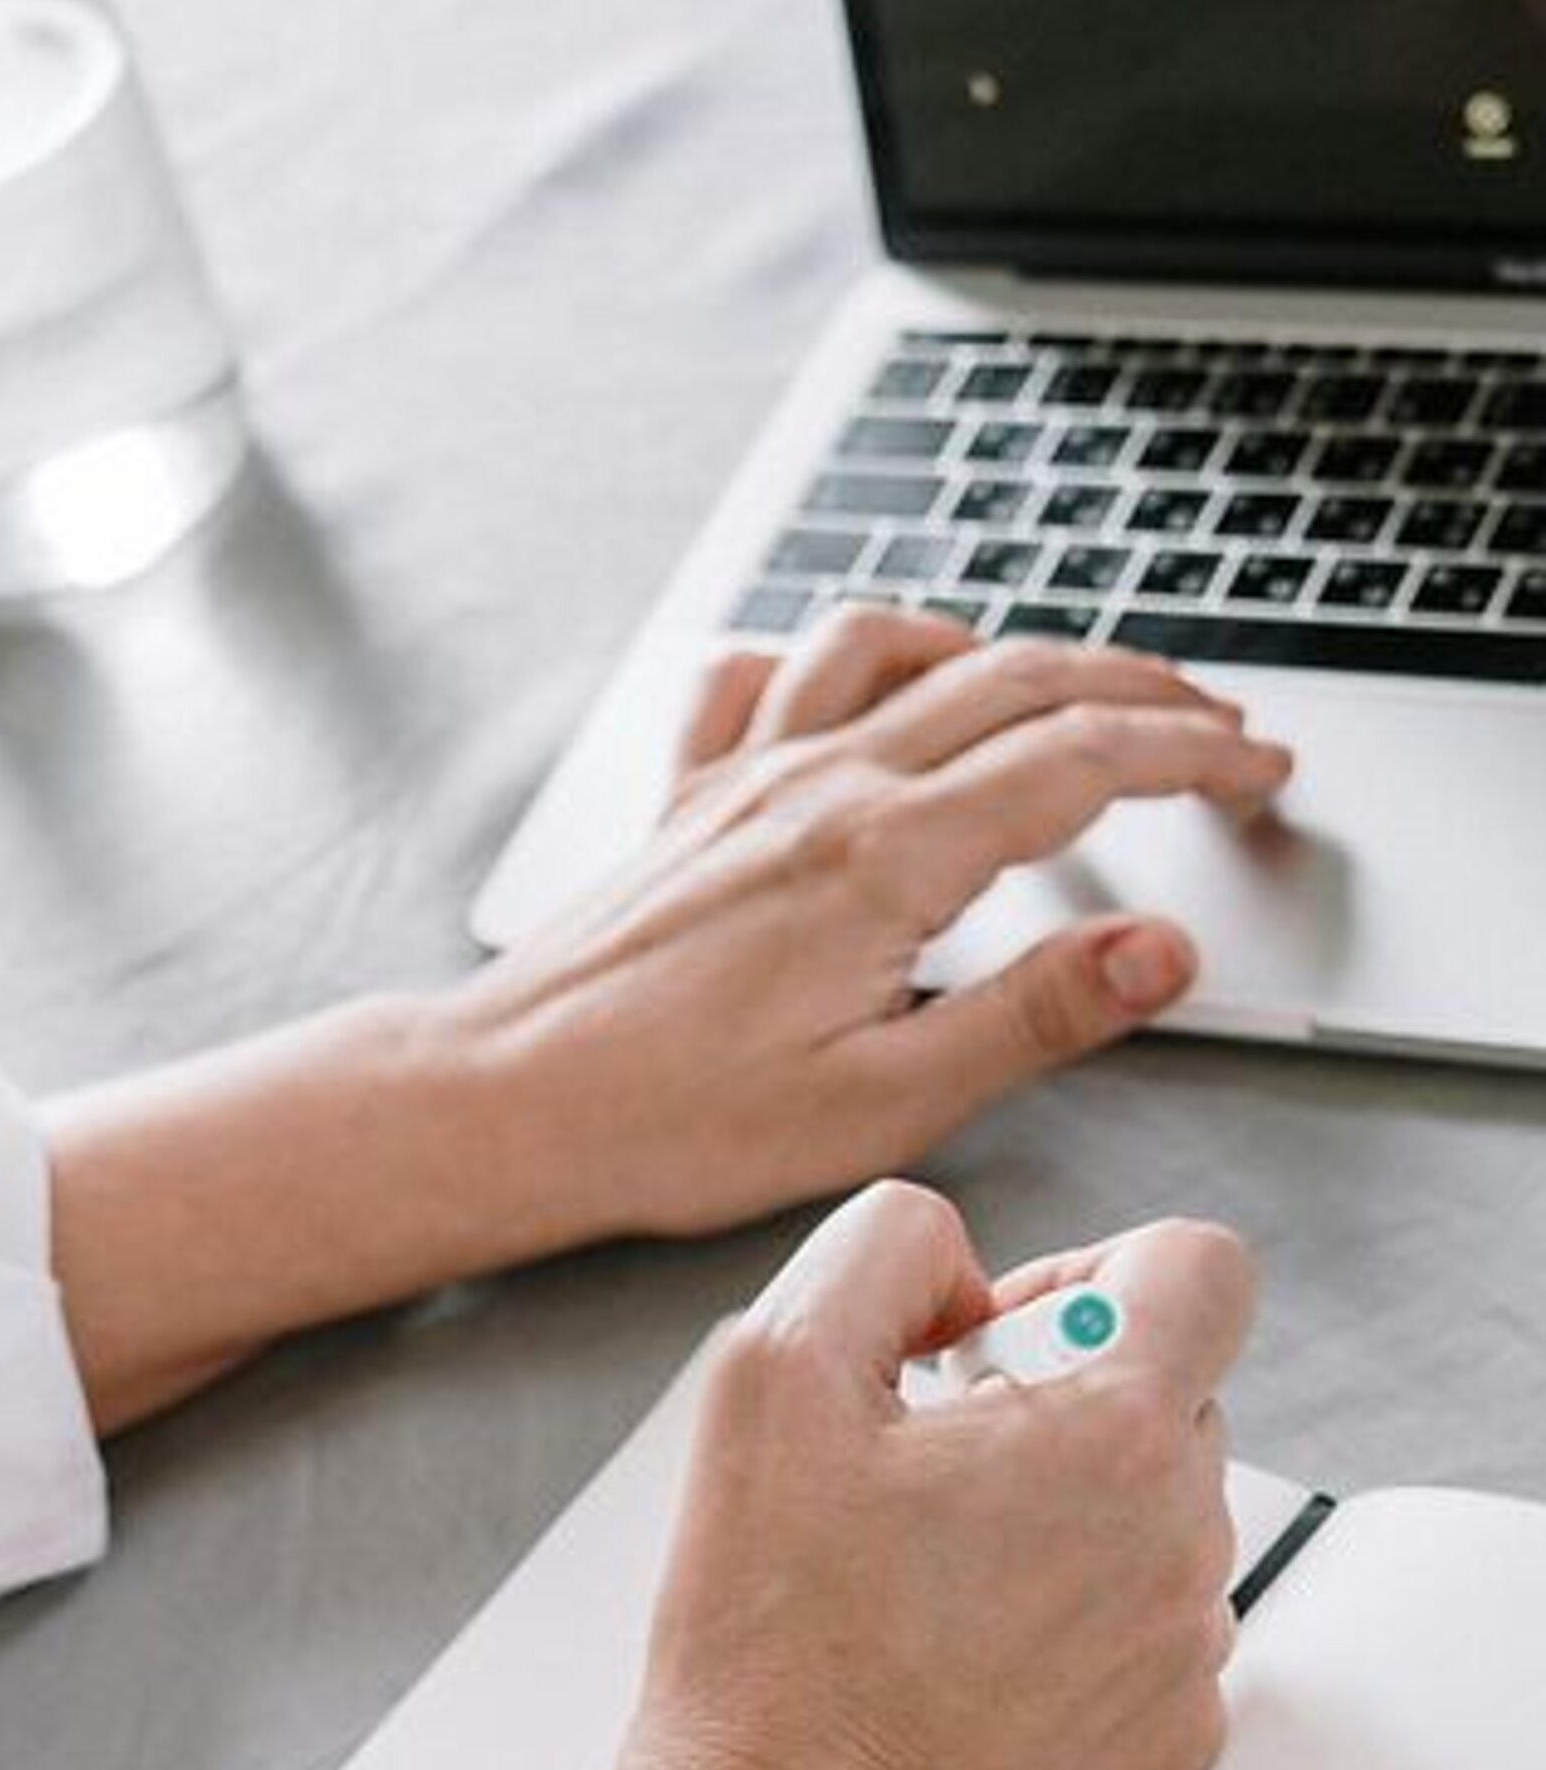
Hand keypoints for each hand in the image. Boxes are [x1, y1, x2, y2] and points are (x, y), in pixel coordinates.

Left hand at [450, 609, 1293, 1252]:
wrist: (506, 1104)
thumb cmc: (671, 1123)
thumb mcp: (884, 1104)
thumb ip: (1033, 1015)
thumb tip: (1161, 950)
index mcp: (885, 858)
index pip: (1084, 761)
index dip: (1195, 754)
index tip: (1262, 770)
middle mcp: (818, 786)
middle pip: (1016, 680)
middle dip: (1140, 693)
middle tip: (1217, 729)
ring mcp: (745, 777)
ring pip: (899, 648)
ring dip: (1002, 647)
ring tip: (1067, 686)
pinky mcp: (687, 800)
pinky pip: (766, 673)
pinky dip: (838, 654)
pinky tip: (863, 684)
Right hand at [628, 1177, 1254, 1769]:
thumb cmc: (764, 1635)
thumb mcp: (768, 1371)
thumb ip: (886, 1249)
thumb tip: (964, 1272)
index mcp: (1111, 1433)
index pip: (1200, 1267)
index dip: (1091, 1272)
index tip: (998, 1343)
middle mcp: (1180, 1539)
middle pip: (1171, 1391)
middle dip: (1058, 1404)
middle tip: (926, 1476)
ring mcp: (1185, 1650)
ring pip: (1160, 1512)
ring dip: (1064, 1514)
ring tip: (930, 1578)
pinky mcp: (1172, 1741)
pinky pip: (1149, 1627)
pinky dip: (1072, 1622)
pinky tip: (961, 1656)